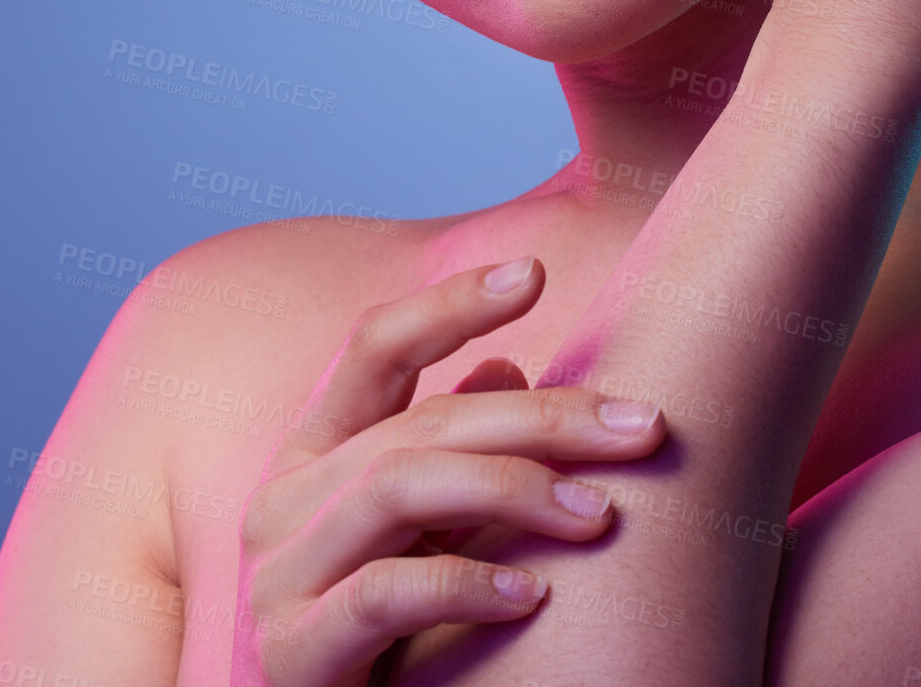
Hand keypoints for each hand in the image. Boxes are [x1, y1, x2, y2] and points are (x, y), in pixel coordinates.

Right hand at [230, 256, 664, 685]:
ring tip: (602, 515)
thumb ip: (450, 453)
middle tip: (643, 426)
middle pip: (421, 421)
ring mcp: (277, 577)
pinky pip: (382, 595)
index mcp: (312, 454)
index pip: (373, 345)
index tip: (536, 270)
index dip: (451, 302)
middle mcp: (283, 500)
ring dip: (515, 489)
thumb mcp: (418, 533)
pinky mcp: (290, 655)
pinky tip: (536, 595)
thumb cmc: (377, 636)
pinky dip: (464, 585)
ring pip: (400, 486)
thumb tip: (508, 365)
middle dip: (543, 417)